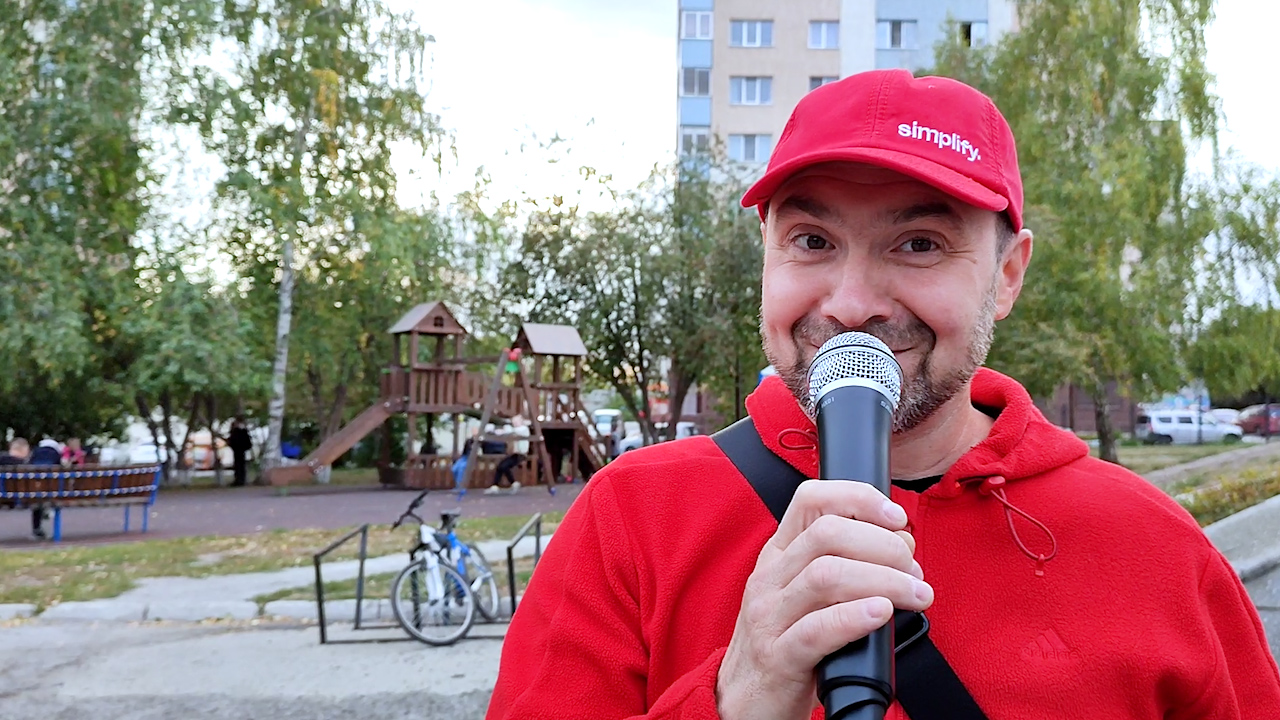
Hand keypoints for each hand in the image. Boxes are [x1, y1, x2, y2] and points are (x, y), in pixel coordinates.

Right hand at [715, 480, 931, 719]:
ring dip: (883, 580)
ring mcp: (769, 617)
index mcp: (777, 556)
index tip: (897, 518)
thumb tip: (899, 547)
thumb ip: (839, 566)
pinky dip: (855, 616)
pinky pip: (817, 629)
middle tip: (914, 570)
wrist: (745, 704)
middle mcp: (769, 578)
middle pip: (827, 534)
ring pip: (827, 575)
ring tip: (915, 595)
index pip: (810, 499)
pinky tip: (882, 613)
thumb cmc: (786, 646)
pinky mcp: (778, 657)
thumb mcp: (803, 595)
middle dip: (883, 545)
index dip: (857, 498)